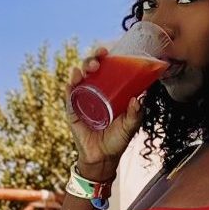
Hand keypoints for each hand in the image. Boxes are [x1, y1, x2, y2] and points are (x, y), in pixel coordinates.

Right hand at [66, 46, 145, 174]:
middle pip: (89, 70)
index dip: (104, 58)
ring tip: (87, 69)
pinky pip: (69, 96)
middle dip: (92, 60)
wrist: (102, 159)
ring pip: (77, 79)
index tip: (108, 51)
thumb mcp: (130, 126)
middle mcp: (93, 92)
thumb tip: (139, 98)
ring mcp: (81, 100)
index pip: (105, 69)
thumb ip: (135, 114)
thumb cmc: (117, 140)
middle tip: (98, 60)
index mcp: (108, 91)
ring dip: (80, 70)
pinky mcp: (72, 111)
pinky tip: (72, 81)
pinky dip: (69, 87)